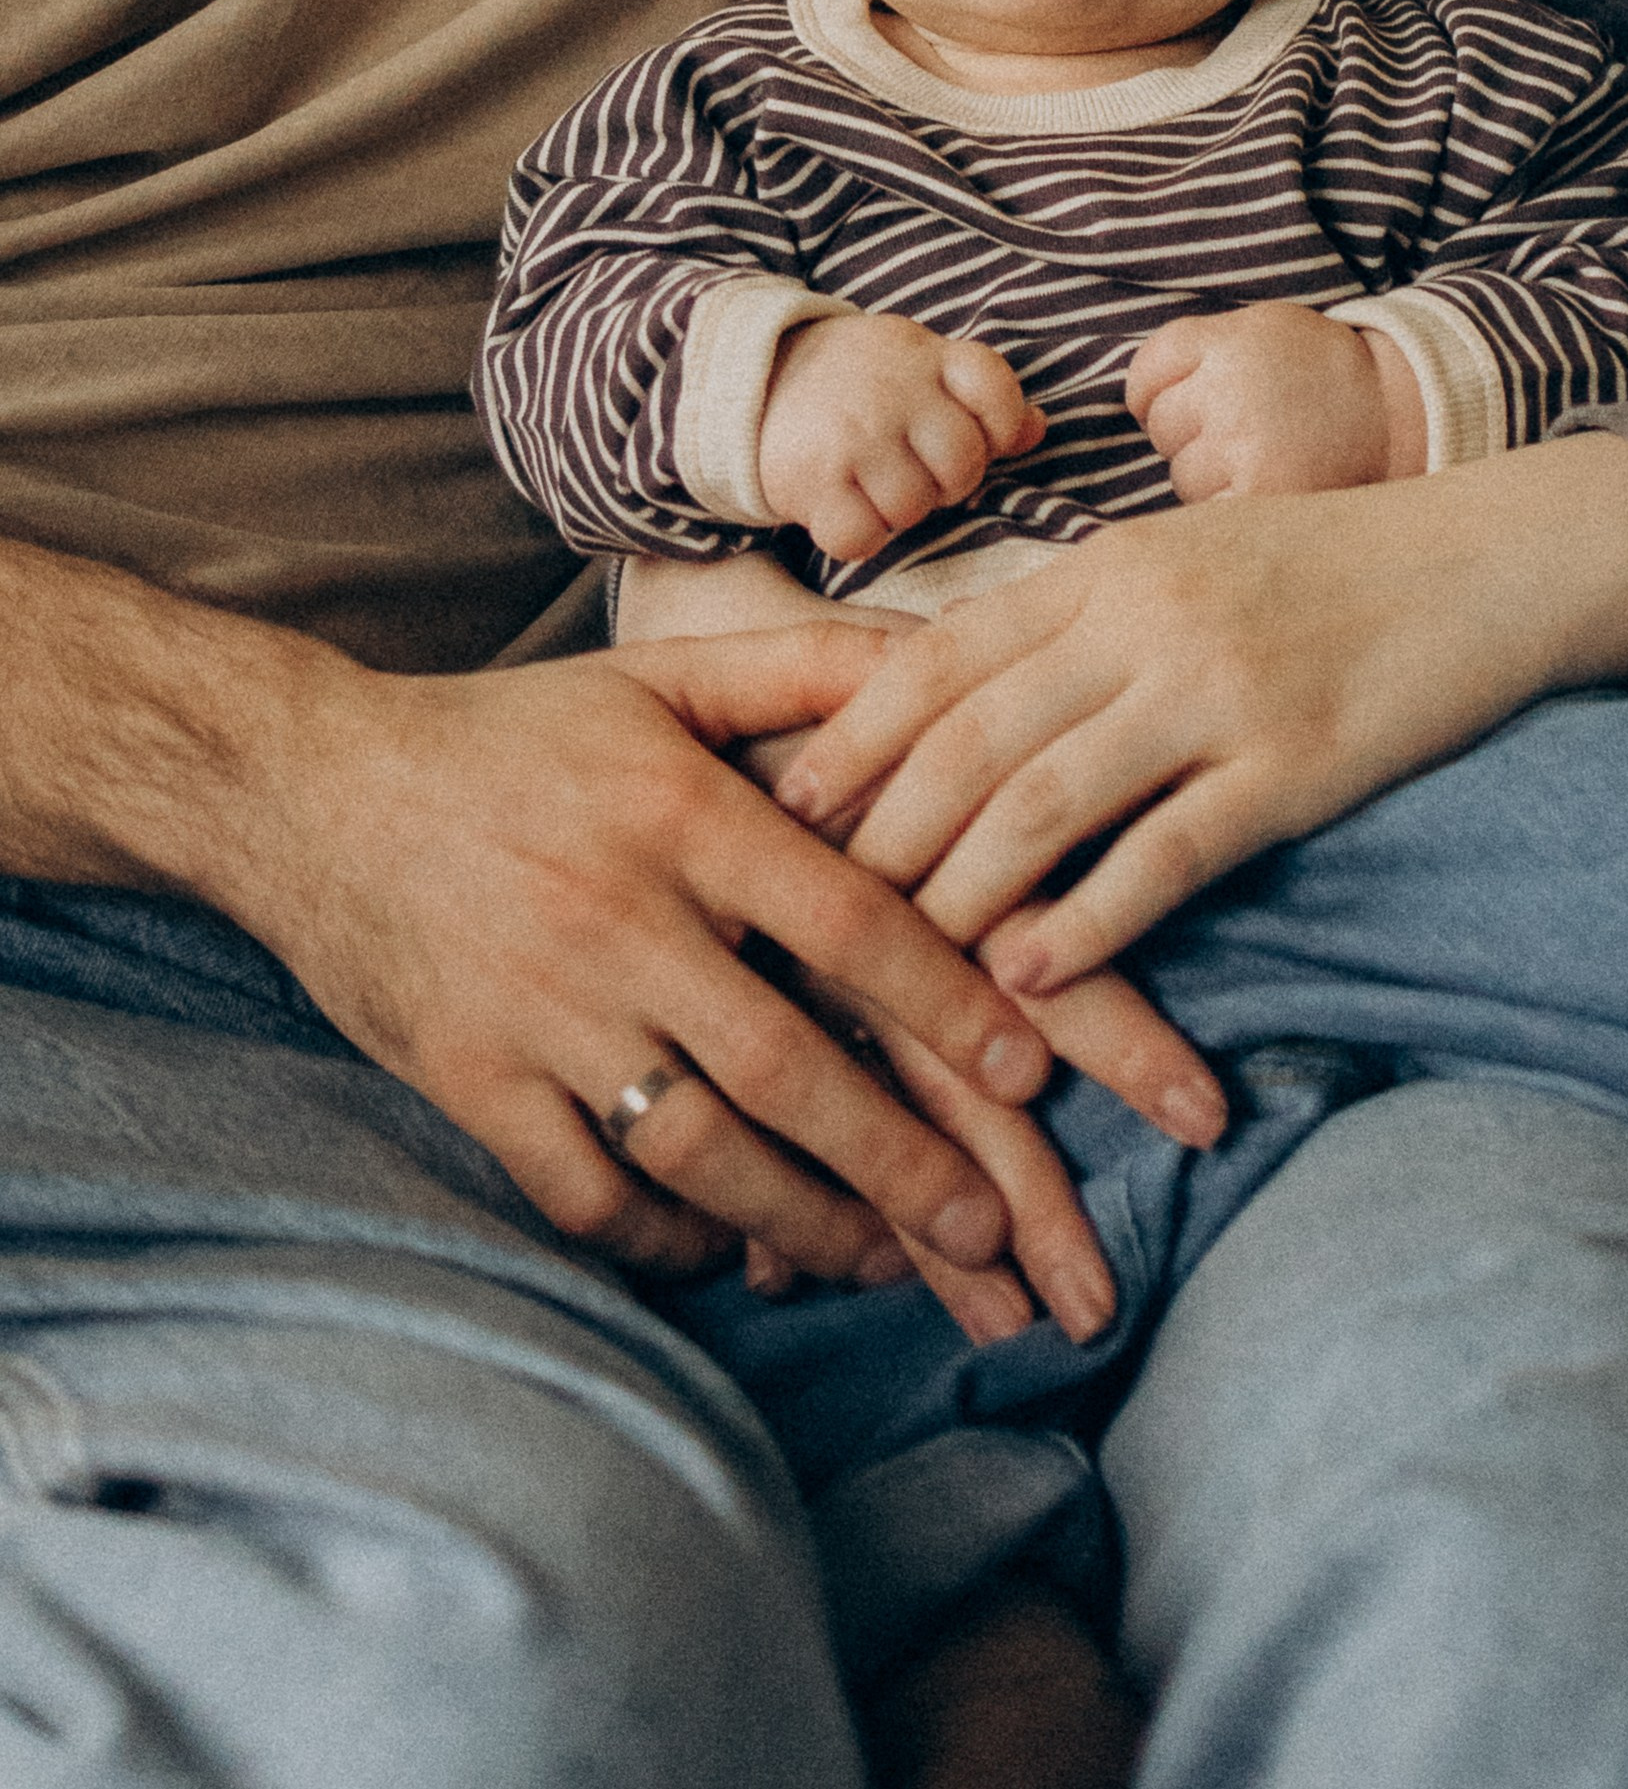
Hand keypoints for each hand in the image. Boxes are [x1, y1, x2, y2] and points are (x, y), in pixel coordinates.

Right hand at [231, 624, 1148, 1329]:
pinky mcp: (471, 1083)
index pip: (845, 920)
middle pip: (786, 1067)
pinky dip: (666, 1237)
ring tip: (889, 1263)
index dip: (944, 1000)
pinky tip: (731, 1253)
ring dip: (806, 1221)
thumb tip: (947, 650)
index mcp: (681, 815)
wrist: (312, 789)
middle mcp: (618, 920)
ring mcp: (540, 1014)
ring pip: (698, 1149)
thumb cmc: (517, 733)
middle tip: (991, 1231)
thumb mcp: (664, 675)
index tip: (1029, 1073)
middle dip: (900, 1162)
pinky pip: (585, 1190)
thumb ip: (810, 667)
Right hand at [759, 315, 1042, 568]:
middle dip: (946, 481)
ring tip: (873, 484)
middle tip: (913, 470)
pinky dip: (857, 535)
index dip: (1000, 425)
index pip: (995, 389)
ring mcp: (854, 435)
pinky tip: (844, 506)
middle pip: (962, 465)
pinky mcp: (813, 477)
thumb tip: (1037, 429)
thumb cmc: (857, 381)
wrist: (755, 376)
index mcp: (927, 357)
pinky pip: (862, 537)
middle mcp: (894, 392)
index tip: (976, 433)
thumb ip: (980, 395)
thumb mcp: (919, 366)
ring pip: (914, 508)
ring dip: (898, 510)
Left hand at [772, 432, 1627, 992]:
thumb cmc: (1328, 567)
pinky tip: (1028, 976)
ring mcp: (1218, 691)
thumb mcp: (1186, 556)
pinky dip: (1083, 921)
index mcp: (1106, 565)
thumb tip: (963, 688)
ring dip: (956, 892)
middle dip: (876, 833)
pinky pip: (1164, 853)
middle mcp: (1146, 618)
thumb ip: (1081, 612)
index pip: (942, 655)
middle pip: (969, 737)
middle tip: (806, 915)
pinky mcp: (1291, 766)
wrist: (1491, 562)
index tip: (778, 806)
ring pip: (1044, 800)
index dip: (852, 736)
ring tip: (896, 964)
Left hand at [1126, 303, 1424, 498]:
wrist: (1394, 415)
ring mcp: (1243, 448)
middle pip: (1162, 426)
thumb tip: (1131, 398)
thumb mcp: (1261, 329)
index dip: (1160, 392)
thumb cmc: (1319, 374)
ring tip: (1264, 457)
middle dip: (1191, 433)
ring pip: (1182, 475)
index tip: (1195, 399)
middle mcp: (1230, 390)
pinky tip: (1267, 487)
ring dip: (1210, 475)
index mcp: (1228, 342)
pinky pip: (1208, 511)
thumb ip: (1197, 349)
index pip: (1146, 374)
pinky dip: (1231, 507)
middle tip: (1246, 428)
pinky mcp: (1260, 497)